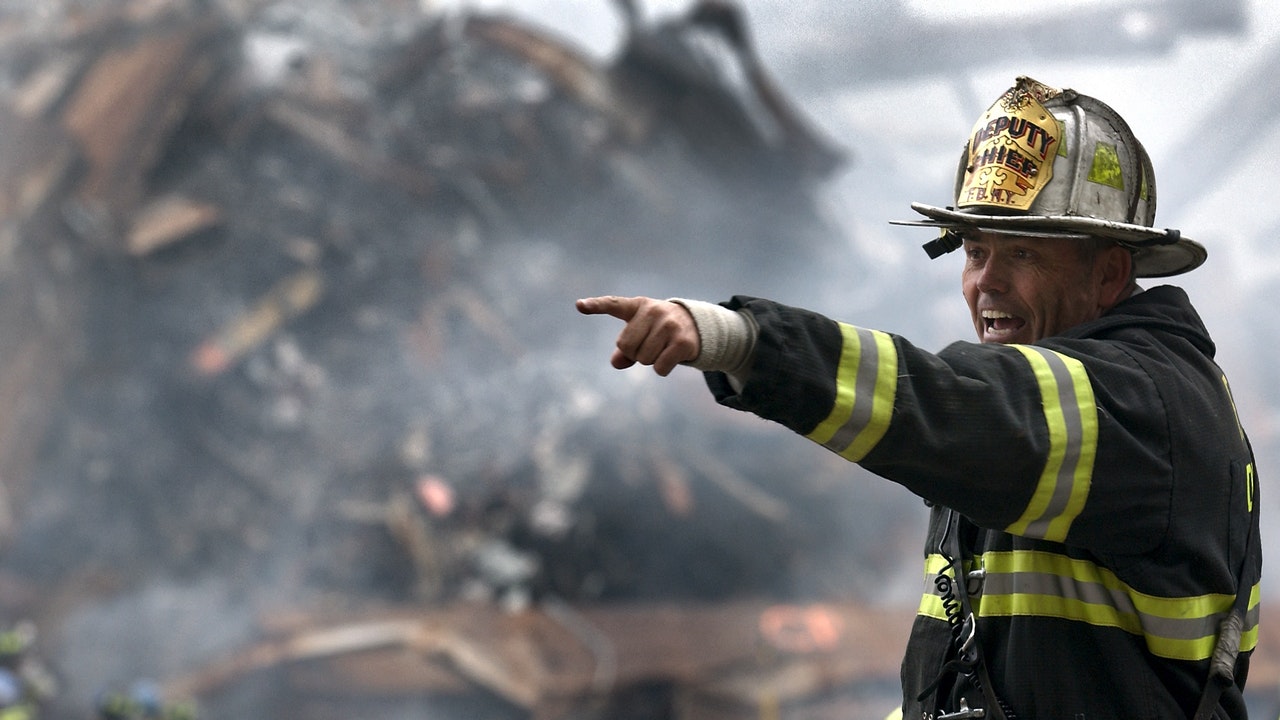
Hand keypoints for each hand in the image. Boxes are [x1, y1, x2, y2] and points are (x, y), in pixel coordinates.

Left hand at [576, 296, 700, 375]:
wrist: (697, 325)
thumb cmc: (659, 329)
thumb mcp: (640, 332)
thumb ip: (624, 348)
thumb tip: (616, 362)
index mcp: (637, 306)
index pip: (612, 304)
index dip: (595, 306)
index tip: (579, 305)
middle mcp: (653, 311)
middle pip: (626, 346)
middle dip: (635, 353)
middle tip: (650, 344)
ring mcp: (669, 325)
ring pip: (643, 359)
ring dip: (650, 360)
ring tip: (663, 347)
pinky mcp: (682, 342)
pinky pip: (659, 368)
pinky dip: (662, 369)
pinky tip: (672, 357)